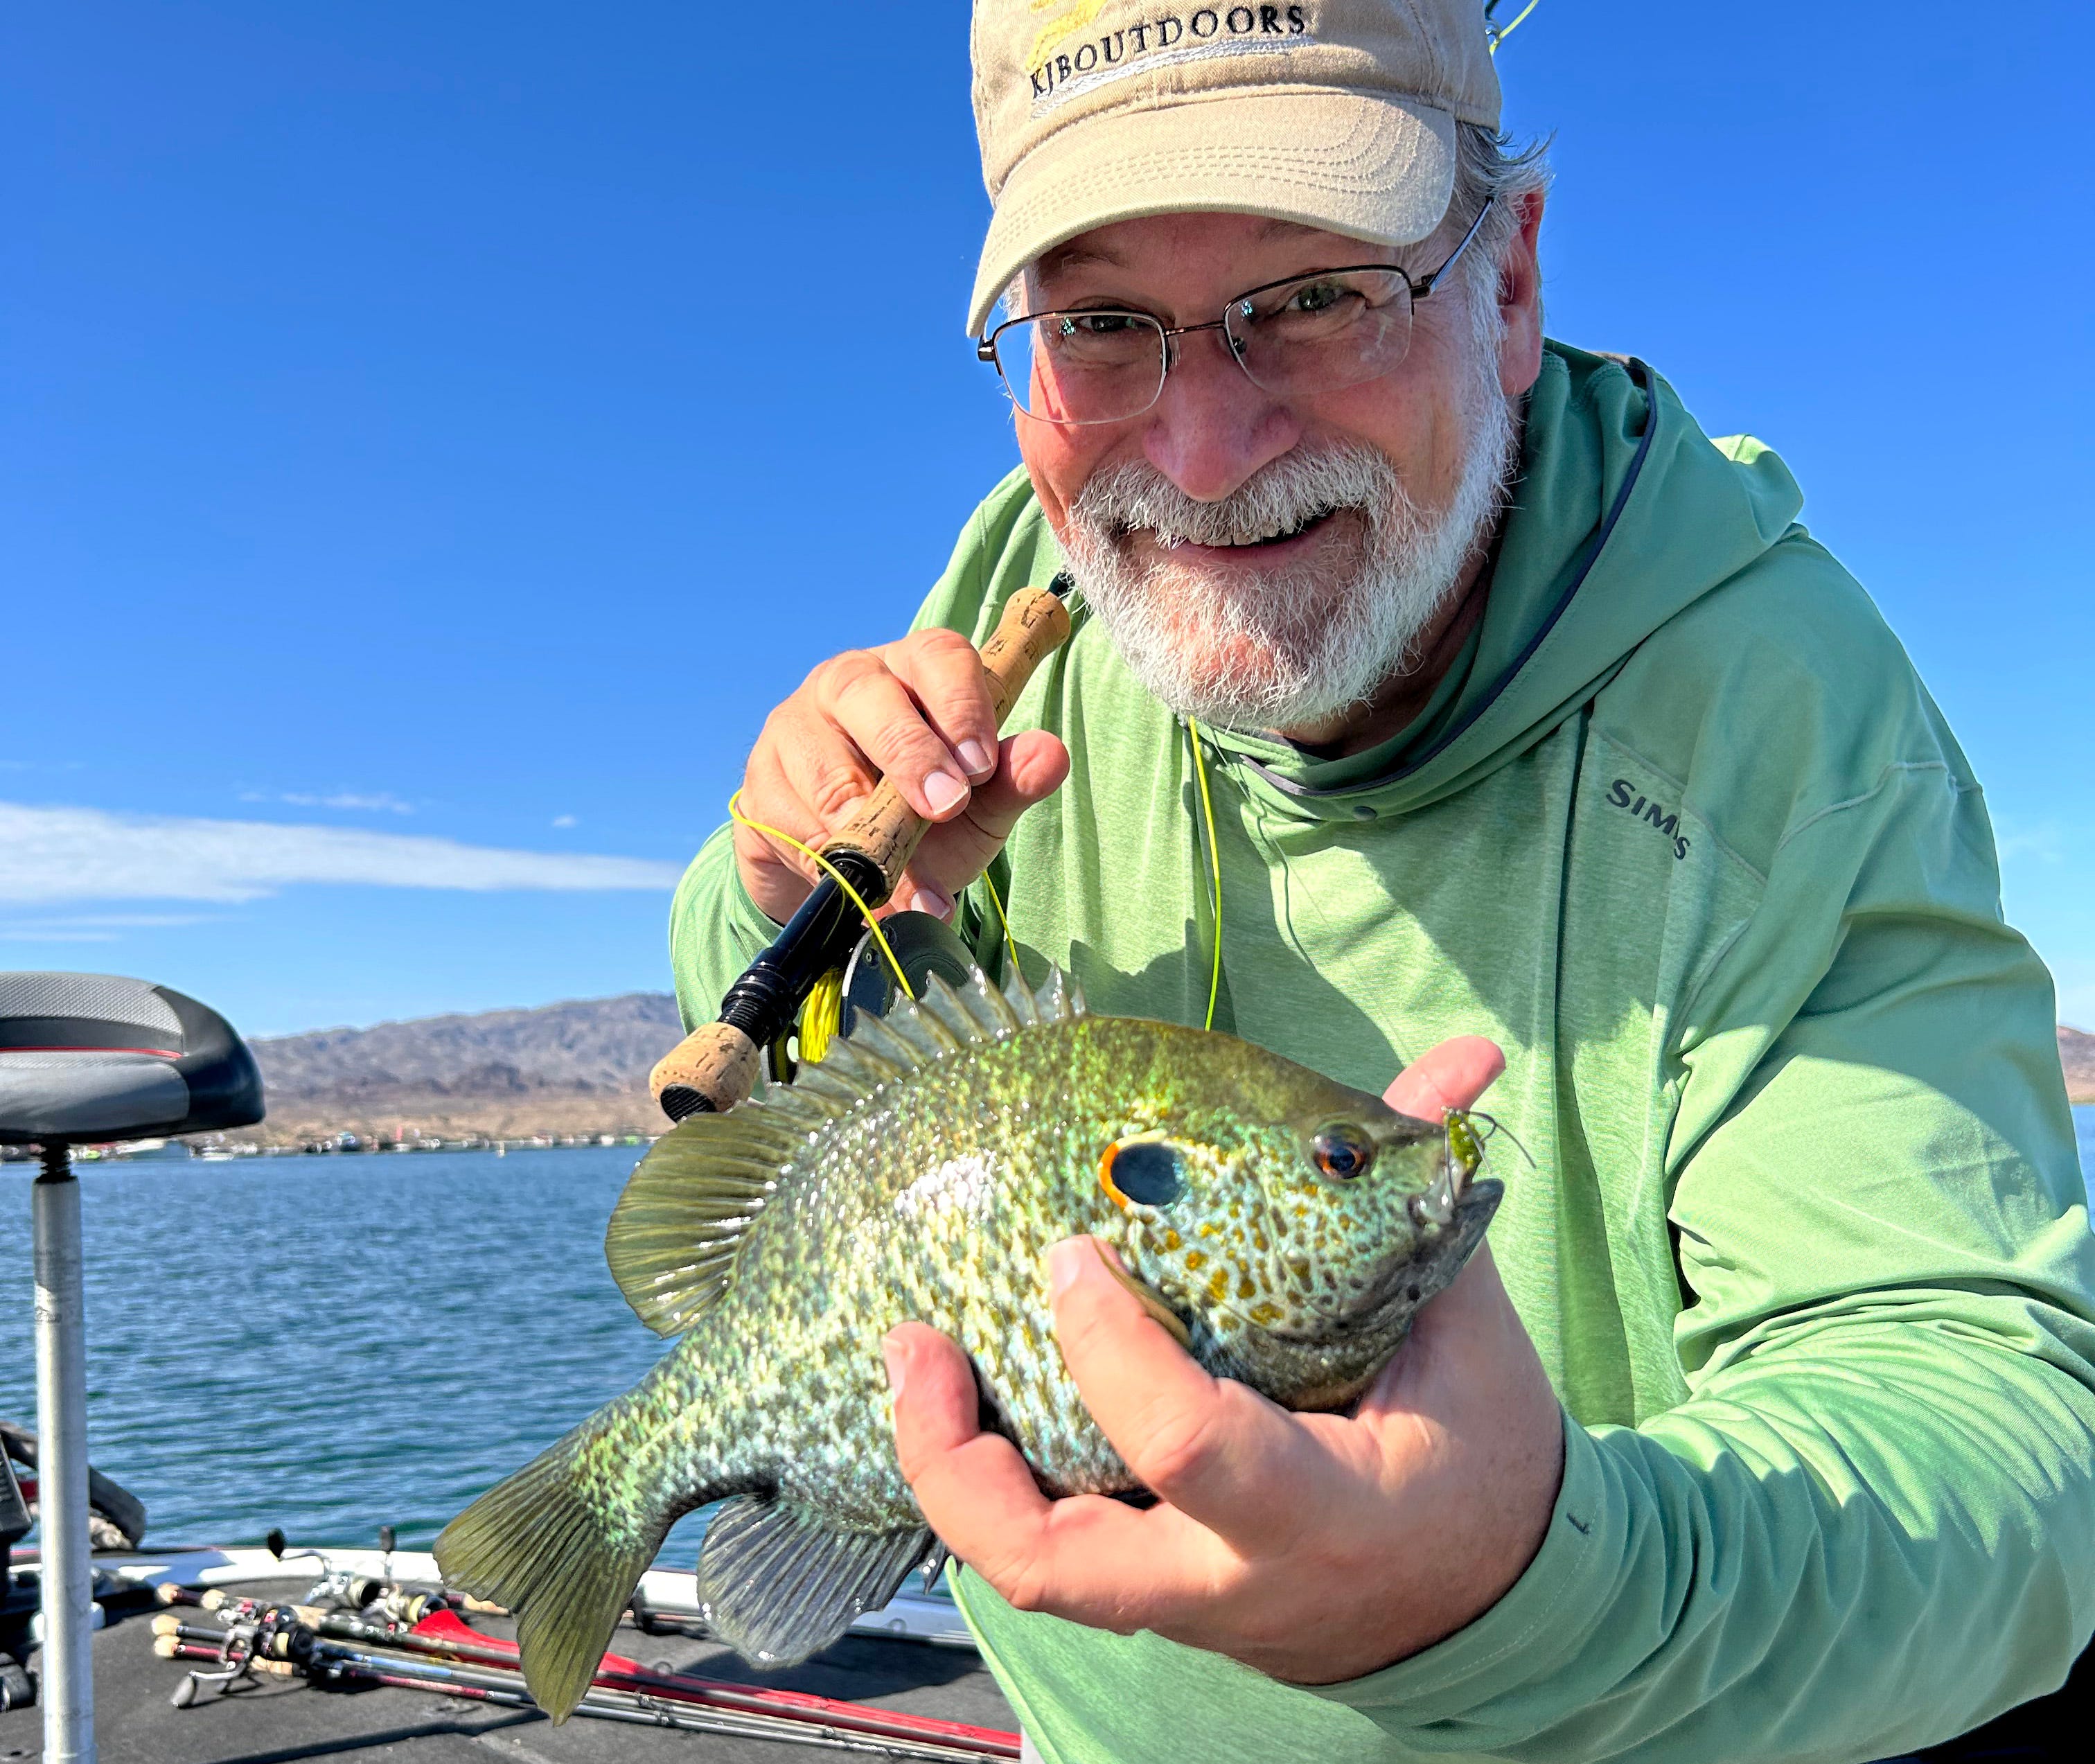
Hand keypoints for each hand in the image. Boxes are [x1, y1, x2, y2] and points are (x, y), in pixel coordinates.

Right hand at [736, 628, 1070, 922]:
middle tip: (945, 810)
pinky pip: (789, 821)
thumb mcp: (980, 803)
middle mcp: (848, 681)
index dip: (960, 707)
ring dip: (869, 833)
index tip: (981, 766)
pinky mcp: (759, 783)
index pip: (937, 658)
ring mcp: (794, 727)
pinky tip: (865, 895)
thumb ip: (1013, 780)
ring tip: (910, 884)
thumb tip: (1051, 755)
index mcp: (913, 668)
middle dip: (909, 756)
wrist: (850, 864)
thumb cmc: (925, 814)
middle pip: (867, 695)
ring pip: (823, 768)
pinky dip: (830, 866)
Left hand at [884, 1036, 1563, 1684]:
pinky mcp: (1152, 1594)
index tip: (1072, 1252)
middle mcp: (1228, 1577)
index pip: (1185, 1446)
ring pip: (1025, 1572)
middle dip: (955, 1461)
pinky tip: (965, 1390)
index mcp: (1318, 1510)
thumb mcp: (1471, 1337)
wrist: (1489, 1606)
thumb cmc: (1477, 1456)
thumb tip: (1461, 1061)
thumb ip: (1434, 1200)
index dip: (1112, 1348)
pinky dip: (987, 1477)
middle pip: (1050, 1565)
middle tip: (918, 1340)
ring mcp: (1179, 1600)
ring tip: (913, 1357)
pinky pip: (1043, 1551)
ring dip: (946, 1472)